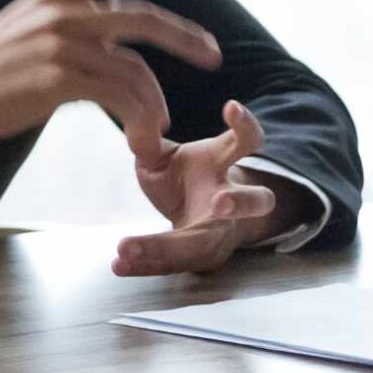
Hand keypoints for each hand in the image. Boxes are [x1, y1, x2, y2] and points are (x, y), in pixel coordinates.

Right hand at [0, 0, 221, 166]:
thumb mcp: (17, 34)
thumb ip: (58, 32)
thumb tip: (95, 49)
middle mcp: (60, 13)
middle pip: (140, 16)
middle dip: (184, 36)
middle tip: (211, 54)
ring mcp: (61, 45)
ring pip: (135, 68)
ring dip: (154, 101)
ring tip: (158, 123)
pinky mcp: (59, 79)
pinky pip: (119, 96)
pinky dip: (138, 117)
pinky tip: (141, 133)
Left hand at [118, 100, 278, 275]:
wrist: (193, 215)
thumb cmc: (181, 177)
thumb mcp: (162, 157)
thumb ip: (148, 145)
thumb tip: (134, 128)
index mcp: (222, 164)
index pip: (246, 142)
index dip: (244, 125)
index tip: (231, 107)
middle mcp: (229, 199)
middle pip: (255, 201)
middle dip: (241, 202)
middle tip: (221, 203)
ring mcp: (219, 233)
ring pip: (206, 244)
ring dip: (168, 248)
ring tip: (127, 247)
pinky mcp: (201, 259)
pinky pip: (174, 264)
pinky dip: (144, 265)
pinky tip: (117, 265)